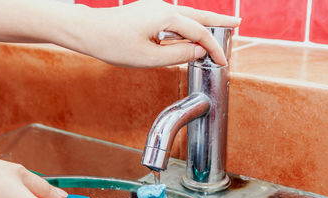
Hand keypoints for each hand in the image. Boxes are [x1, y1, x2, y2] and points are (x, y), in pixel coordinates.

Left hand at [60, 0, 240, 66]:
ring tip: (222, 25)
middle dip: (219, 21)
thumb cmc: (114, 45)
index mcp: (166, 16)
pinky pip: (175, 18)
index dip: (213, 48)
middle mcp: (163, 7)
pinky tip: (192, 32)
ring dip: (205, 21)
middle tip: (237, 22)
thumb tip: (199, 51)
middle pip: (199, 15)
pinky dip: (188, 24)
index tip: (223, 61)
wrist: (89, 32)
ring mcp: (155, 7)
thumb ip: (178, 54)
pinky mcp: (148, 12)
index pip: (199, 33)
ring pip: (188, 15)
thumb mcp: (150, 57)